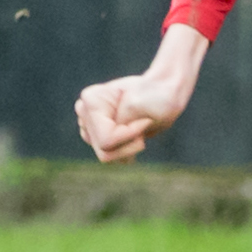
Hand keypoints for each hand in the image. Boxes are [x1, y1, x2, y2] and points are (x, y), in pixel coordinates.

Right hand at [75, 23, 209, 162]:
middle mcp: (85, 114)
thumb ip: (120, 127)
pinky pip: (112, 157)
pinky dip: (128, 150)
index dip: (130, 135)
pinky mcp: (99, 137)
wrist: (166, 93)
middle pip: (104, 150)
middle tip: (144, 125)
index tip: (146, 120)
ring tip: (141, 129)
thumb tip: (110, 157)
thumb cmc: (156, 94)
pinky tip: (138, 136)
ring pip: (106, 156)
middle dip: (129, 143)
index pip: (106, 139)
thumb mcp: (138, 106)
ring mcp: (91, 127)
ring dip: (129, 147)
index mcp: (91, 100)